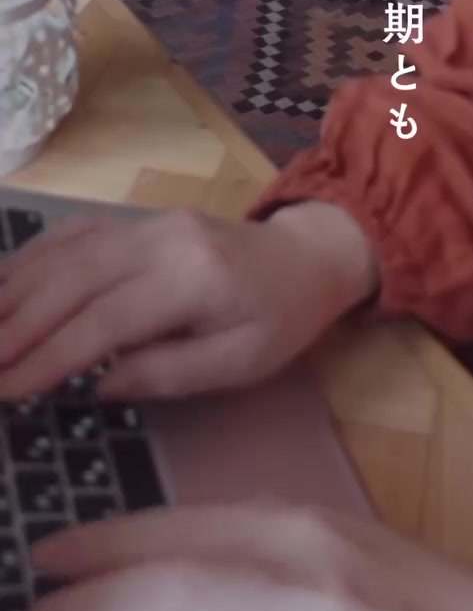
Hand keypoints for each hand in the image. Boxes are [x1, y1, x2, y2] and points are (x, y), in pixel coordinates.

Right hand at [0, 202, 375, 400]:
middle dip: (14, 326)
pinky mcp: (134, 221)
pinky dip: (30, 260)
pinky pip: (72, 235)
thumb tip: (97, 386)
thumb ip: (169, 373)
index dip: (50, 356)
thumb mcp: (242, 362)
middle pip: (70, 280)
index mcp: (192, 277)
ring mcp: (144, 222)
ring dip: (12, 292)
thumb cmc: (279, 318)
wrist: (304, 256)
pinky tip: (2, 286)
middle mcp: (160, 239)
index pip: (104, 320)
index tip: (7, 389)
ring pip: (62, 253)